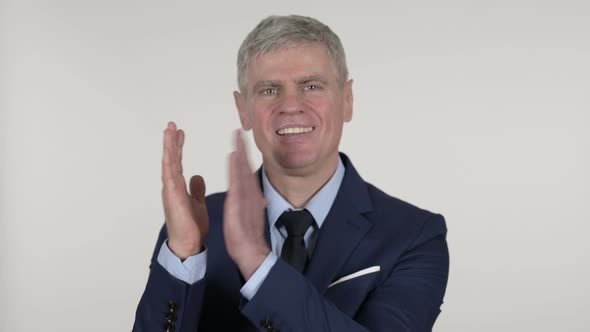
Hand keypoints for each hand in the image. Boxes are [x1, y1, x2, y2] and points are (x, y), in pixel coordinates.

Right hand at [161, 121, 208, 259]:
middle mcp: (171, 187)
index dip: (178, 147)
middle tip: (172, 124)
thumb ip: (196, 189)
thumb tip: (197, 176)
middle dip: (171, 141)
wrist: (188, 244)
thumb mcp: (197, 203)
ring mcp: (170, 191)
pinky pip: (170, 175)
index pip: (177, 162)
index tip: (180, 133)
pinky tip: (170, 151)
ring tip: (169, 130)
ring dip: (168, 146)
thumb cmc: (191, 226)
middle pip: (171, 159)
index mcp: (178, 187)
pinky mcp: (173, 196)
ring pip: (168, 164)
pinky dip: (170, 162)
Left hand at [223, 130, 269, 279]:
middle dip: (242, 147)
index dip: (242, 155)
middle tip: (238, 130)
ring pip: (242, 169)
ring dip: (240, 151)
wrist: (250, 250)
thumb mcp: (251, 216)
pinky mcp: (239, 201)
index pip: (244, 171)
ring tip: (237, 135)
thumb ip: (255, 204)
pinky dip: (235, 167)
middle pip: (245, 166)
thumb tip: (260, 199)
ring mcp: (244, 195)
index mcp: (248, 195)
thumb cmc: (248, 235)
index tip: (239, 140)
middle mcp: (248, 192)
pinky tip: (233, 155)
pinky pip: (237, 180)